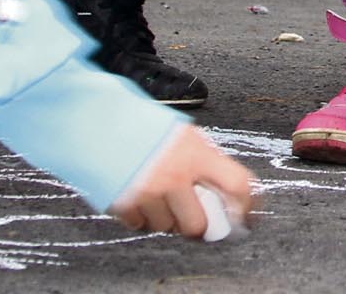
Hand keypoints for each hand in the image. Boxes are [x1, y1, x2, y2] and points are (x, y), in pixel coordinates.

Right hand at [110, 126, 253, 240]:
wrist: (97, 118)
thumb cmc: (141, 123)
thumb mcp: (182, 133)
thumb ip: (203, 160)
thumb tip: (224, 190)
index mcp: (195, 153)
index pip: (237, 185)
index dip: (248, 207)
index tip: (247, 219)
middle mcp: (174, 175)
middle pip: (198, 225)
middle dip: (195, 223)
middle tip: (190, 213)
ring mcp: (148, 192)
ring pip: (168, 228)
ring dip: (165, 218)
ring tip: (157, 193)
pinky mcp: (124, 204)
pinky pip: (141, 226)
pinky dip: (142, 216)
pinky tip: (138, 194)